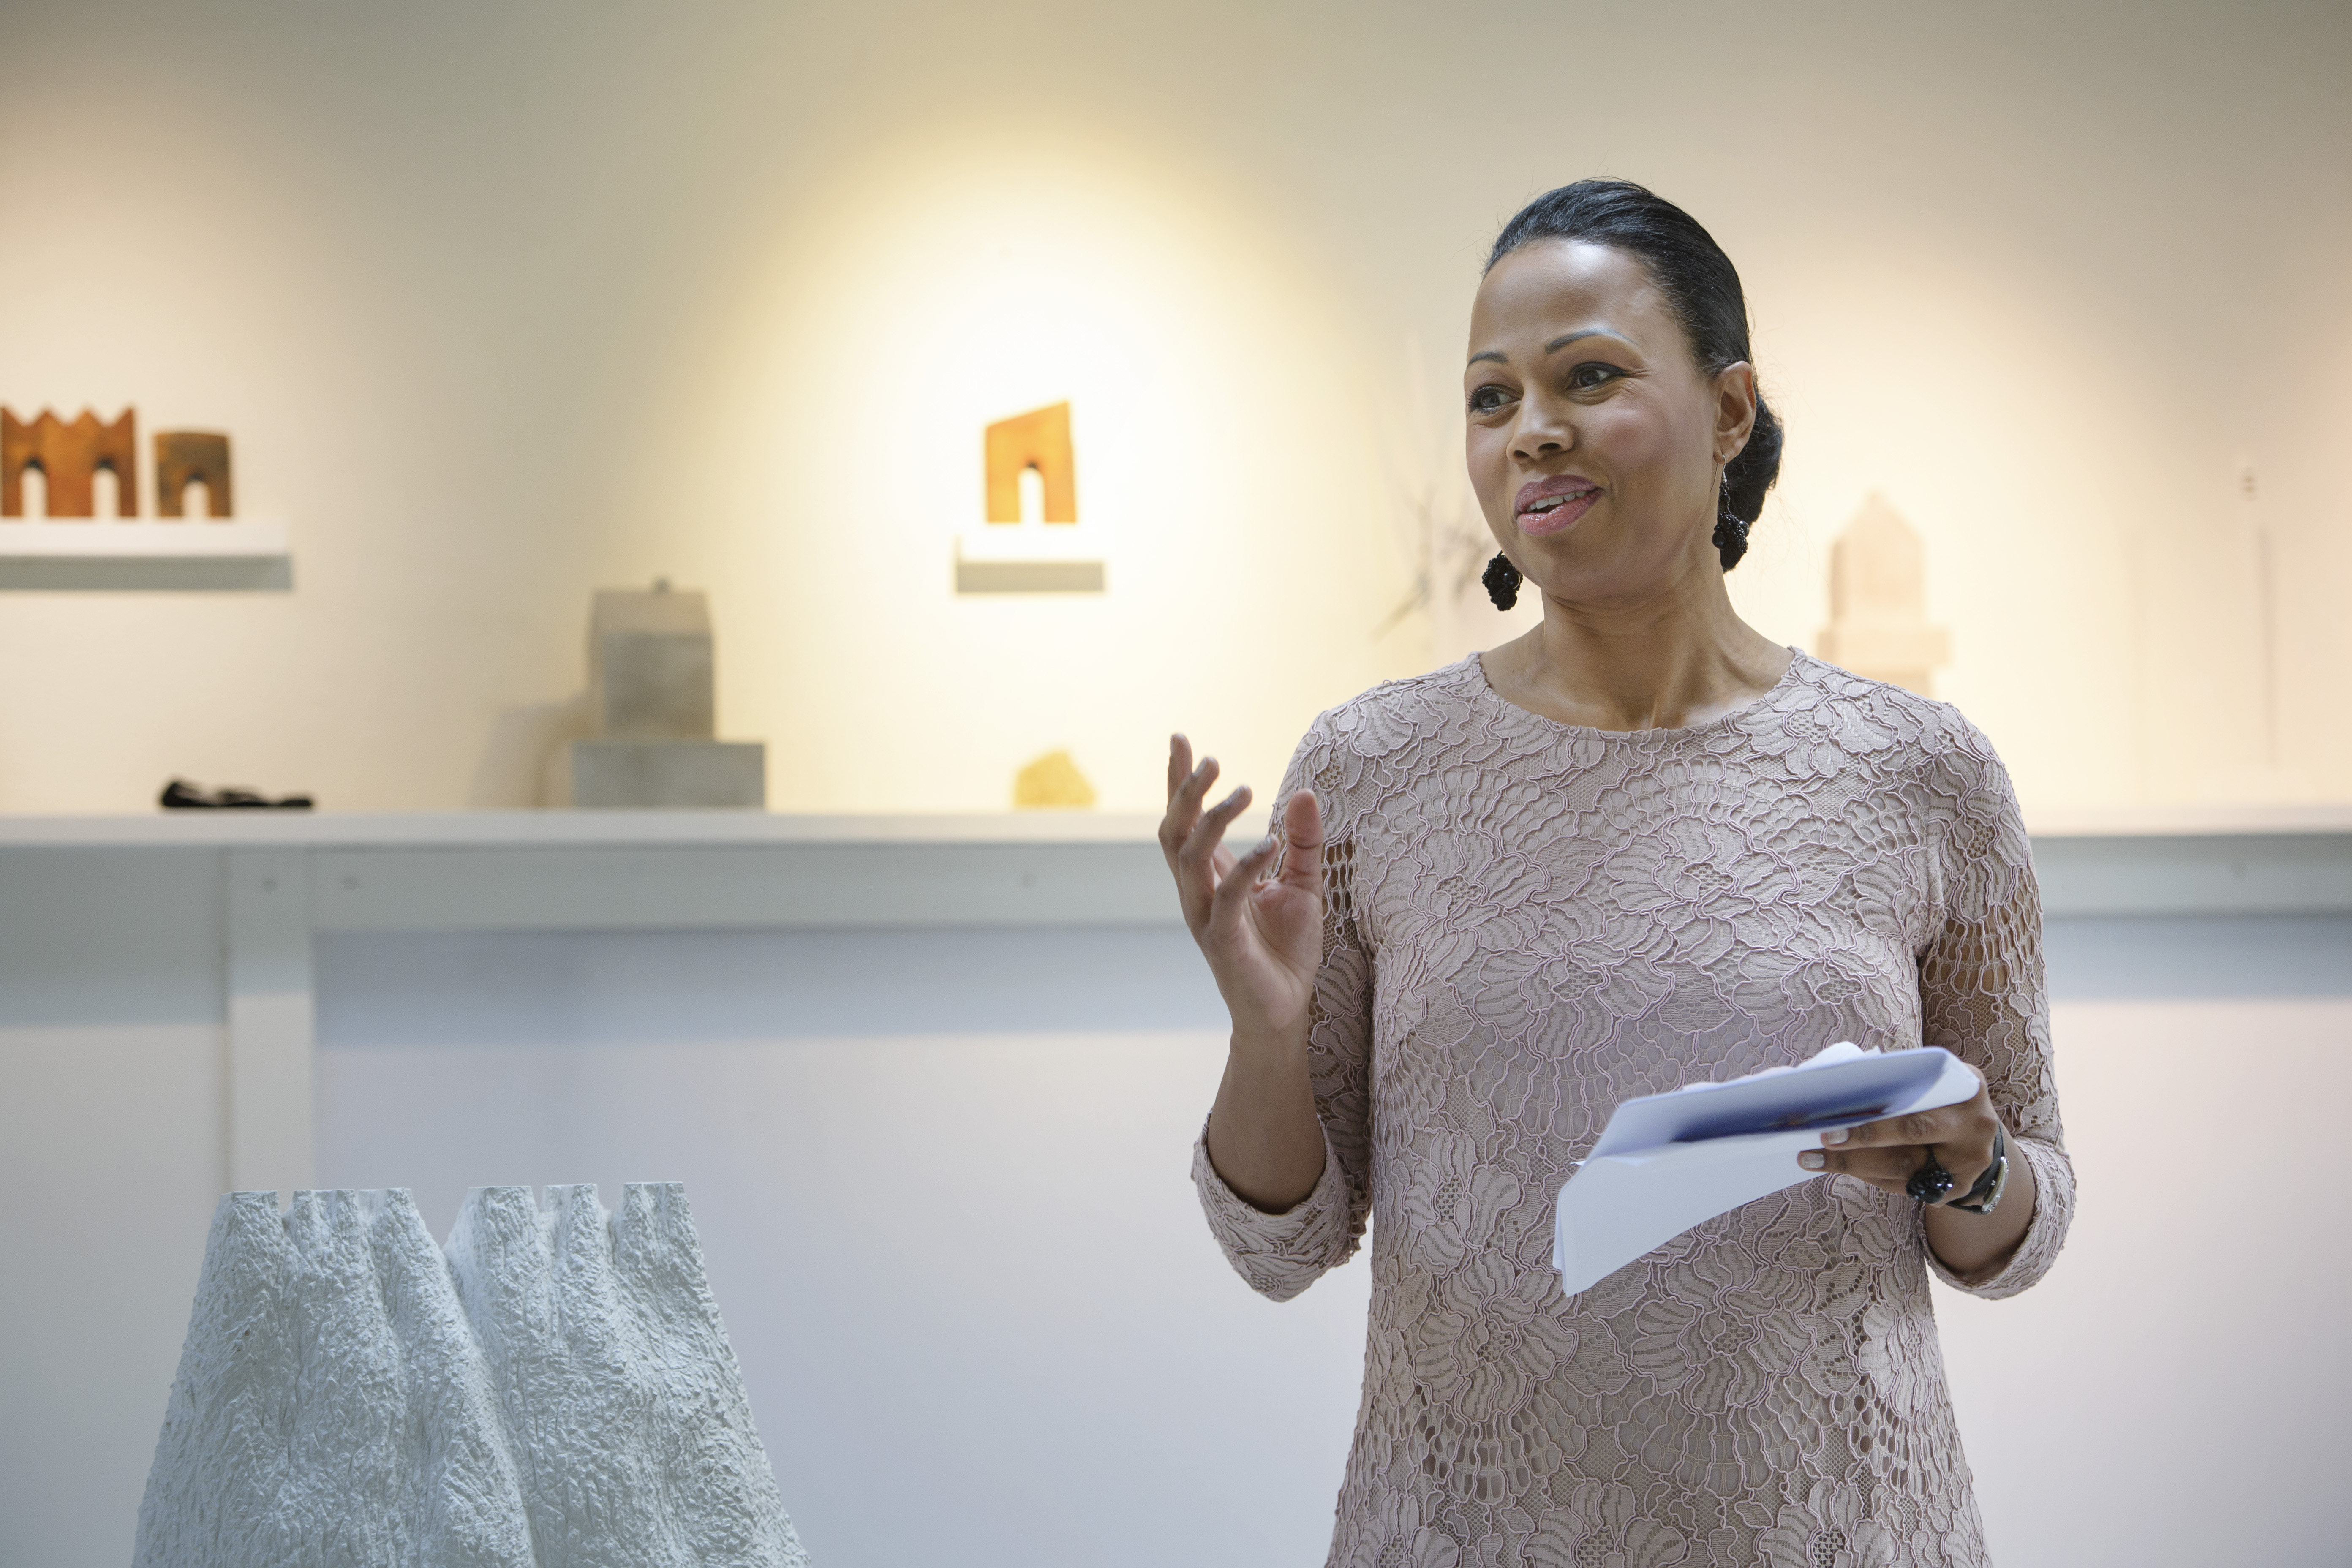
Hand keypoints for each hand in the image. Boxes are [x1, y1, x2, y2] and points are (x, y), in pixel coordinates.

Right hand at [1158, 735, 1324, 1040]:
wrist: (1286, 1009)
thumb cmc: (1286, 949)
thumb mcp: (1303, 884)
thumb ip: (1303, 840)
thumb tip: (1303, 792)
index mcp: (1212, 875)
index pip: (1186, 820)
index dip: (1179, 780)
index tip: (1180, 738)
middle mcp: (1199, 891)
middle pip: (1174, 832)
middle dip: (1185, 792)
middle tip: (1209, 759)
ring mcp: (1206, 916)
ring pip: (1190, 858)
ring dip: (1212, 820)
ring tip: (1243, 790)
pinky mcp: (1223, 941)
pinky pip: (1227, 897)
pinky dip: (1246, 867)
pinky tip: (1269, 844)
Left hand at [1798, 1064, 2003, 1206]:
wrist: (1978, 1132)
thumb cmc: (1940, 1096)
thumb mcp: (1931, 1078)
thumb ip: (1899, 1078)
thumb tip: (1837, 1083)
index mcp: (1967, 1088)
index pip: (1917, 1101)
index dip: (1876, 1117)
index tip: (1833, 1122)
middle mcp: (1974, 1127)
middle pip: (1910, 1136)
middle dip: (1860, 1141)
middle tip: (1820, 1142)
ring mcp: (1969, 1163)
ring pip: (1904, 1169)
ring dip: (1853, 1164)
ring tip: (1813, 1158)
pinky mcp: (1957, 1189)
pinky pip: (1906, 1187)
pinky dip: (1870, 1175)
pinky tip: (1842, 1166)